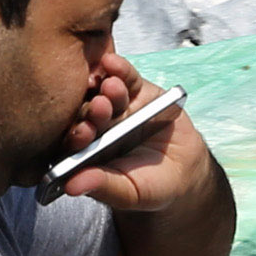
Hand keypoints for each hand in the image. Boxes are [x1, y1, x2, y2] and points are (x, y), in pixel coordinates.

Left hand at [61, 53, 218, 216]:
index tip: (83, 133)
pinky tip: (113, 63)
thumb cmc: (150, 186)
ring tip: (111, 88)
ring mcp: (115, 106)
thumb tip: (72, 186)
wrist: (183, 172)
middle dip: (94, 109)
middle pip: (88, 113)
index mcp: (85, 151)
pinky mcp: (136, 90)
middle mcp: (96, 125)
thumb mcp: (129, 192)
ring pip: (105, 92)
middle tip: (99, 107)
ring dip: (106, 88)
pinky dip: (120, 69)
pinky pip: (125, 77)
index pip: (73, 140)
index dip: (77, 135)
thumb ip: (102, 186)